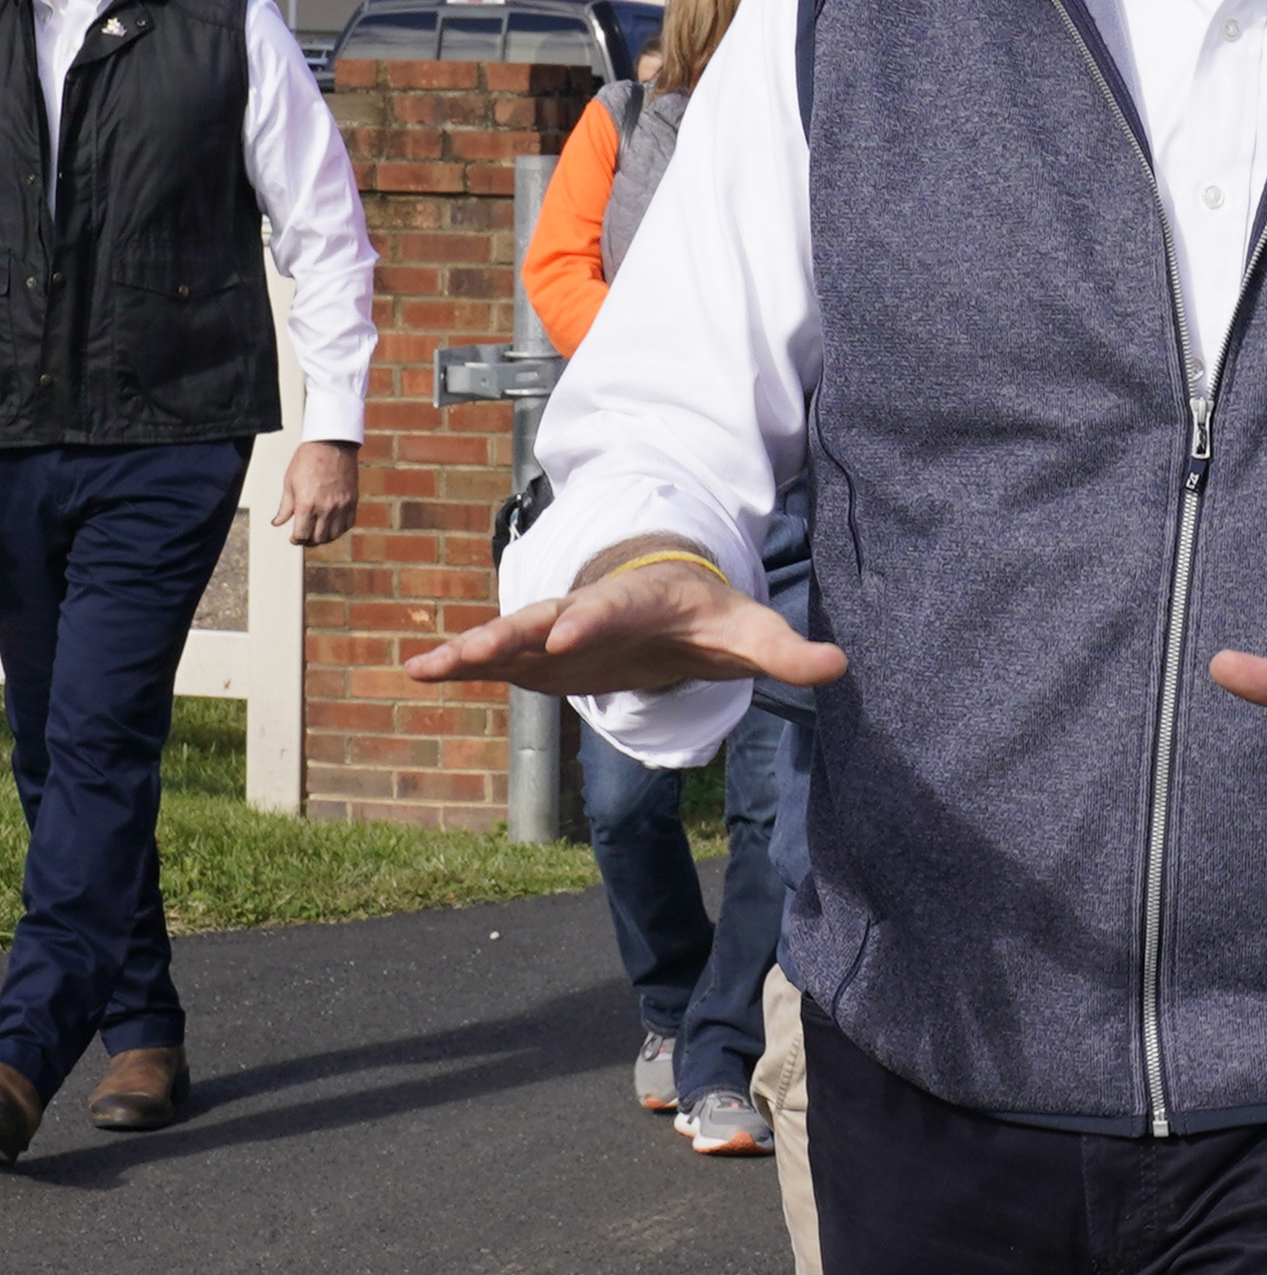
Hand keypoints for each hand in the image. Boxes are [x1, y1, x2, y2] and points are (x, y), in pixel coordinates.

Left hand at [270, 439, 358, 545]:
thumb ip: (285, 507)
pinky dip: (340, 529)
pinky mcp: (352, 501)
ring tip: (318, 533)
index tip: (294, 538)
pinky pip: (348, 524)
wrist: (331, 445)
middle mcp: (325, 508)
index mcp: (306, 504)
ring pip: (334, 534)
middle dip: (309, 541)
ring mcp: (341, 506)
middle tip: (304, 537)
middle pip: (318, 538)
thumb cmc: (307, 461)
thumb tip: (277, 523)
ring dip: (324, 537)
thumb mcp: (289, 484)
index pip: (302, 534)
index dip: (296, 540)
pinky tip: (332, 526)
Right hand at [406, 537, 847, 697]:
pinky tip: (418, 673)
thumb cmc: (710, 615)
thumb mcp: (751, 631)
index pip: (614, 608)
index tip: (570, 634)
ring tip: (424, 666)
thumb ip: (788, 650)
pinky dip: (460, 665)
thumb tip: (839, 665)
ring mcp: (559, 631)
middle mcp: (590, 610)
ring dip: (470, 652)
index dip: (594, 618)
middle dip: (512, 634)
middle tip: (474, 650)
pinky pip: (496, 660)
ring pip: (510, 638)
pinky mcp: (541, 655)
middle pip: (547, 619)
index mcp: (640, 600)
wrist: (673, 601)